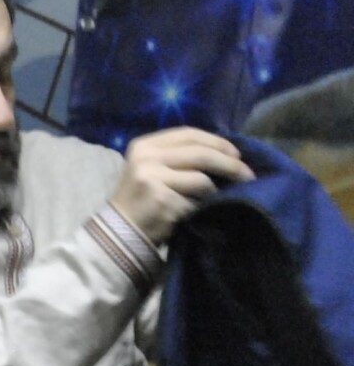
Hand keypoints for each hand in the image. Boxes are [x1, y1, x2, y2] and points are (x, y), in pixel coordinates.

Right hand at [109, 127, 251, 244]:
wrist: (119, 231)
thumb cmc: (143, 199)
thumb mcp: (154, 168)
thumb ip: (180, 156)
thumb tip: (226, 153)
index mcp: (144, 145)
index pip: (189, 134)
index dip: (217, 142)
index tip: (237, 154)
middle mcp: (146, 158)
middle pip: (200, 154)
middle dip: (230, 164)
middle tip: (247, 175)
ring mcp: (151, 179)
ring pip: (201, 179)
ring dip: (214, 191)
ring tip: (216, 199)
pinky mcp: (161, 201)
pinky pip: (195, 202)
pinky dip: (200, 209)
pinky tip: (196, 214)